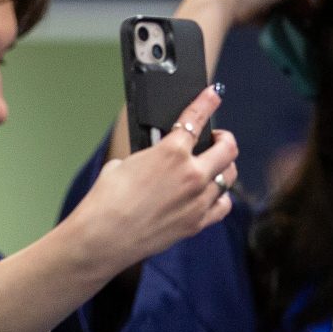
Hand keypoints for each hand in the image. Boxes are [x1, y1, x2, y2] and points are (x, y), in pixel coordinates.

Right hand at [70, 85, 239, 270]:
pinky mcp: (197, 222)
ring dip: (223, 168)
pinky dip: (220, 197)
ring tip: (214, 166)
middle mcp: (191, 174)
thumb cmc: (106, 200)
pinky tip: (212, 194)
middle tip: (216, 138)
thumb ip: (149, 157)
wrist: (103, 237)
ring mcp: (198, 200)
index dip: (207, 102)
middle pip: (228, 148)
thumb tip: (156, 160)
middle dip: (224, 138)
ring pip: (229, 177)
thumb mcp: (123, 164)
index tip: (214, 95)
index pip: (196, 118)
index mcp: (171, 152)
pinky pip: (223, 205)